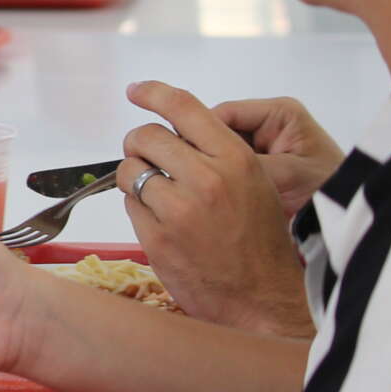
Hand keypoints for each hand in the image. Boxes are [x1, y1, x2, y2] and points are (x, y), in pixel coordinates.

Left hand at [119, 81, 317, 337]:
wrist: (262, 301)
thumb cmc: (259, 242)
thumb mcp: (254, 185)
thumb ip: (215, 155)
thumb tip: (170, 133)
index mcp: (235, 159)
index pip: (183, 107)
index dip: (153, 93)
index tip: (136, 90)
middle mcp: (205, 179)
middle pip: (145, 136)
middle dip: (140, 145)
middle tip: (148, 159)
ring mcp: (177, 210)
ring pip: (129, 171)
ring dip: (136, 179)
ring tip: (160, 197)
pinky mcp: (156, 238)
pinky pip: (128, 205)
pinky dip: (138, 208)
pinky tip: (162, 223)